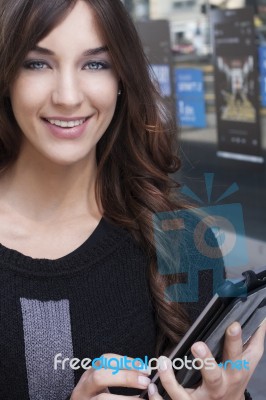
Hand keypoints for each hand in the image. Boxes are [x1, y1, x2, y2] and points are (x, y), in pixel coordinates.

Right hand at [70, 353, 150, 399]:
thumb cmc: (96, 397)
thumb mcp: (103, 384)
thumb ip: (118, 377)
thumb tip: (144, 375)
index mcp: (89, 375)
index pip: (105, 360)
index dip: (126, 362)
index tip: (144, 368)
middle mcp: (83, 388)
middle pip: (100, 377)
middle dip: (125, 378)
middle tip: (145, 382)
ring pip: (102, 398)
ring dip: (126, 399)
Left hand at [147, 321, 265, 399]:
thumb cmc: (234, 382)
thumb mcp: (247, 364)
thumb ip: (252, 341)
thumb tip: (260, 318)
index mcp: (237, 372)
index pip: (242, 356)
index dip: (239, 341)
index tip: (234, 324)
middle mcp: (221, 386)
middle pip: (215, 375)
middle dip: (206, 362)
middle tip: (198, 345)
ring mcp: (204, 399)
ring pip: (187, 393)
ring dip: (173, 379)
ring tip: (163, 361)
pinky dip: (161, 393)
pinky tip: (153, 383)